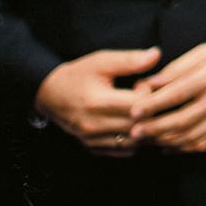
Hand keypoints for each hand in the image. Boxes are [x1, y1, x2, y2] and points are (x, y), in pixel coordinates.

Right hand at [35, 47, 160, 153]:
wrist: (49, 94)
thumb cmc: (78, 75)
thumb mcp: (101, 61)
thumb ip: (129, 60)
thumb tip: (156, 55)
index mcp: (96, 102)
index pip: (137, 105)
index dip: (149, 93)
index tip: (144, 84)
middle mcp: (93, 125)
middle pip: (138, 125)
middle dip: (152, 111)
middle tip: (149, 97)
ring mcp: (93, 139)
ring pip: (135, 141)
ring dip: (146, 127)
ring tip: (143, 110)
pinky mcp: (94, 147)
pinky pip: (125, 150)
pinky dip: (136, 139)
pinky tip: (136, 123)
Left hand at [129, 35, 205, 152]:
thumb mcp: (203, 52)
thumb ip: (176, 69)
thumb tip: (149, 84)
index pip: (176, 94)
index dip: (152, 105)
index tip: (133, 111)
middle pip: (181, 120)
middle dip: (154, 128)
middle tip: (135, 131)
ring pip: (192, 136)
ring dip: (166, 141)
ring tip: (148, 140)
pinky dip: (185, 148)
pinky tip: (170, 146)